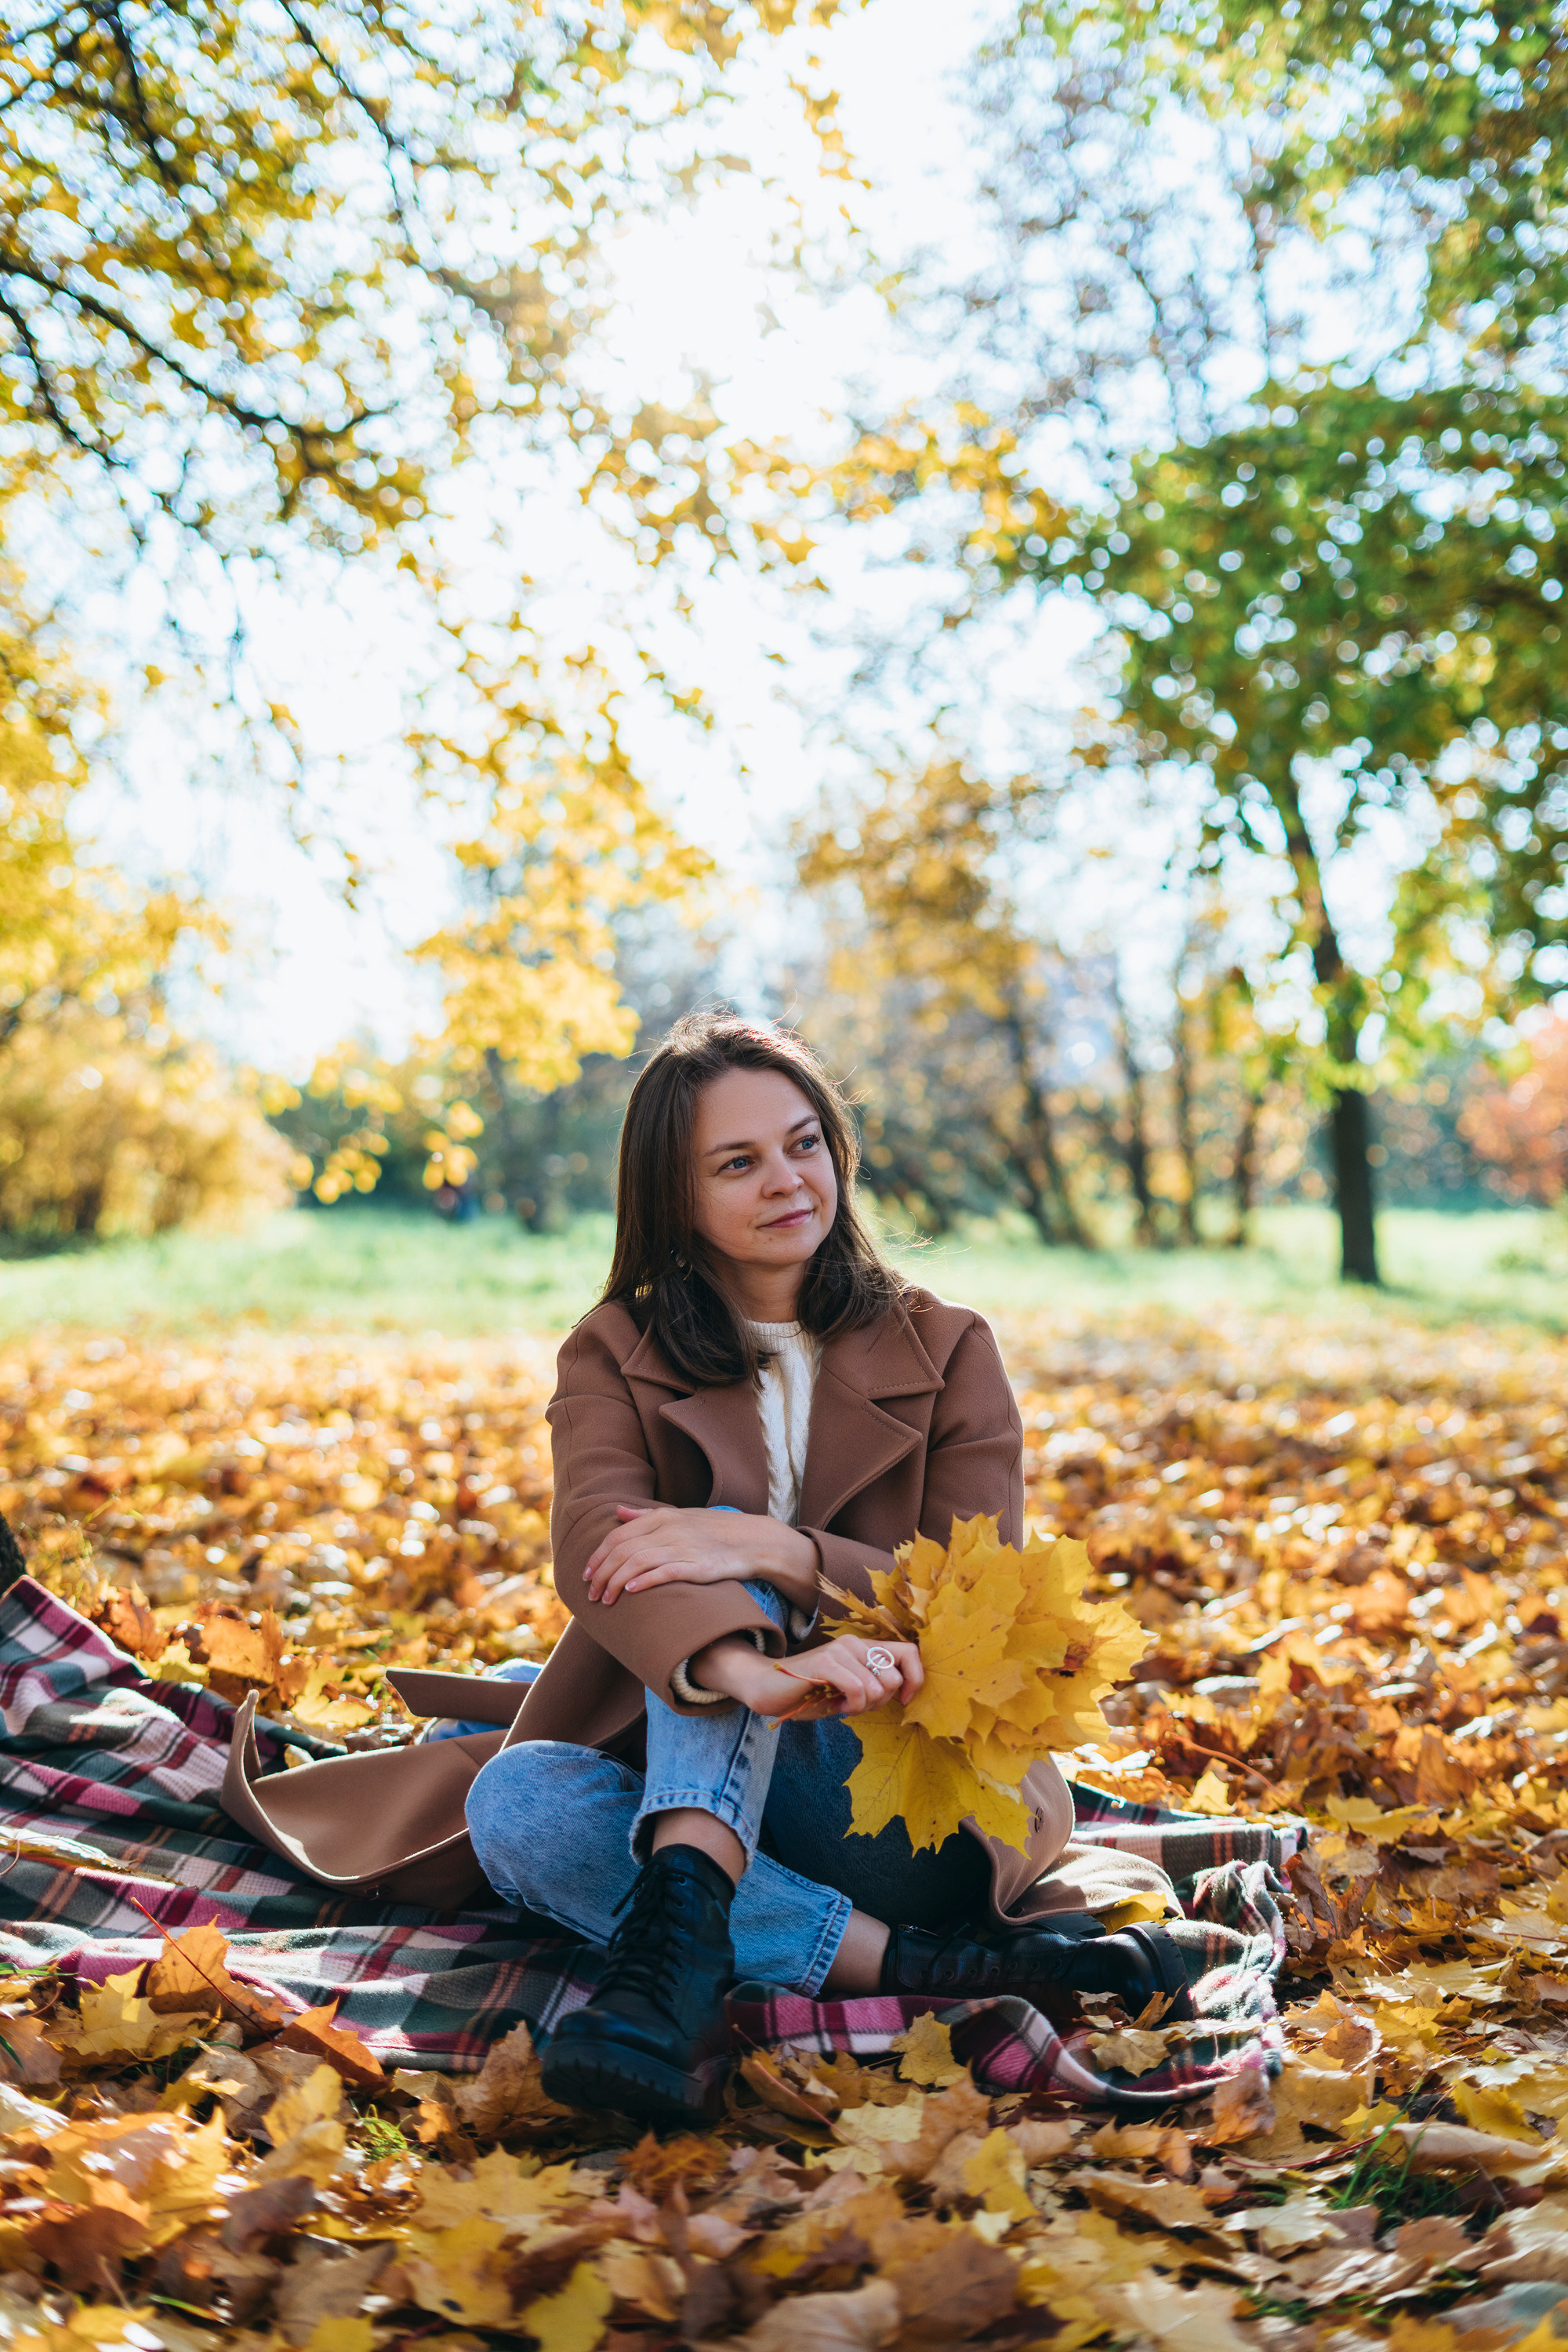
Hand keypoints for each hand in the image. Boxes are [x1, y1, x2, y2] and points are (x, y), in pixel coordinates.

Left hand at [583, 1504, 818, 1609]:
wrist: (754, 1540)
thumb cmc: (714, 1531)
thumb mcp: (679, 1516)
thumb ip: (646, 1516)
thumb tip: (618, 1511)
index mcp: (662, 1516)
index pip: (618, 1536)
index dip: (598, 1556)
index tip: (587, 1574)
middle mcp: (668, 1529)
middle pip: (622, 1551)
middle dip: (601, 1574)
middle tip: (591, 1594)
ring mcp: (682, 1547)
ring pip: (636, 1563)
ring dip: (615, 1583)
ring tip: (605, 1600)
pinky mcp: (697, 1566)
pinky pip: (663, 1572)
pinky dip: (643, 1581)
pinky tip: (630, 1592)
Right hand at [689, 1631, 922, 1721]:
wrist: (767, 1689)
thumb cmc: (809, 1693)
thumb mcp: (849, 1690)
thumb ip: (873, 1687)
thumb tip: (902, 1692)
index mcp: (863, 1648)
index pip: (909, 1653)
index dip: (915, 1679)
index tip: (904, 1700)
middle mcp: (854, 1644)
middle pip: (894, 1676)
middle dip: (882, 1701)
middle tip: (858, 1705)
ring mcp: (840, 1651)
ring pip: (877, 1687)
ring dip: (863, 1706)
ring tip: (843, 1705)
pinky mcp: (826, 1662)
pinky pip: (858, 1689)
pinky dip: (853, 1705)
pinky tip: (837, 1706)